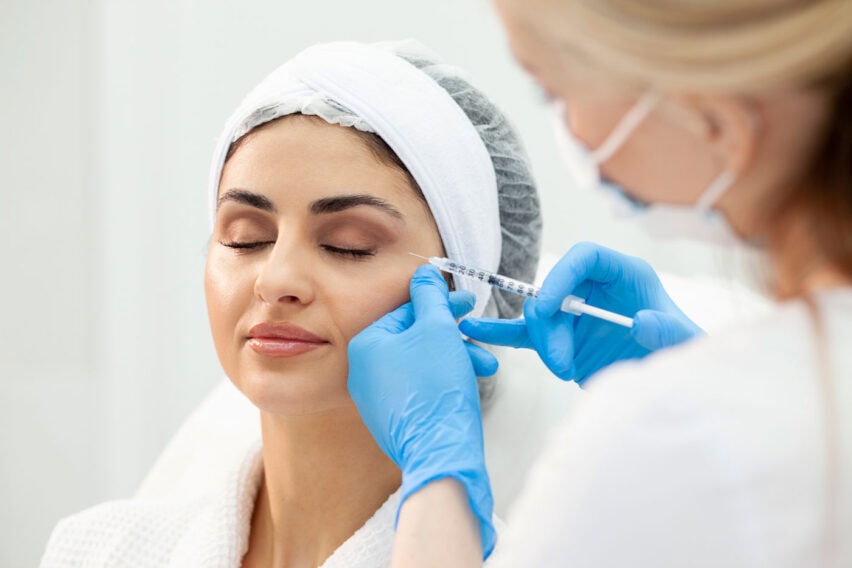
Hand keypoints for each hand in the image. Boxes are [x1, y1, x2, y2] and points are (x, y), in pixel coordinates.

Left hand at [348, 264, 495, 557]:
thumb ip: (430, 295)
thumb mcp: (437, 328)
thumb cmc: (437, 385)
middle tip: (476, 325)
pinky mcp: (391, 418)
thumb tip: (424, 270)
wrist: (440, 450)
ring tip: (485, 364)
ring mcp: (375, 398)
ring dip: (455, 357)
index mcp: (365, 345)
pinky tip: (470, 381)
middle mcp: (362, 371)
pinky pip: (419, 387)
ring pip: (421, 363)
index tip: (467, 299)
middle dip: (452, 332)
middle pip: (414, 338)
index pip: (406, 311)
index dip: (441, 303)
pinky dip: (444, 380)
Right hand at [460, 242, 702, 384]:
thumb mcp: (685, 344)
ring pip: (538, 316)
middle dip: (550, 326)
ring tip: (561, 369)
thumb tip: (642, 321)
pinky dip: (501, 333)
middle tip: (560, 362)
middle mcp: (596, 288)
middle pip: (555, 290)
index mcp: (625, 275)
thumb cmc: (683, 354)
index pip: (585, 257)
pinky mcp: (561, 338)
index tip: (549, 307)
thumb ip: (667, 331)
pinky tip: (474, 330)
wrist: (673, 387)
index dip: (562, 275)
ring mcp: (575, 313)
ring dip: (541, 343)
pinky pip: (526, 333)